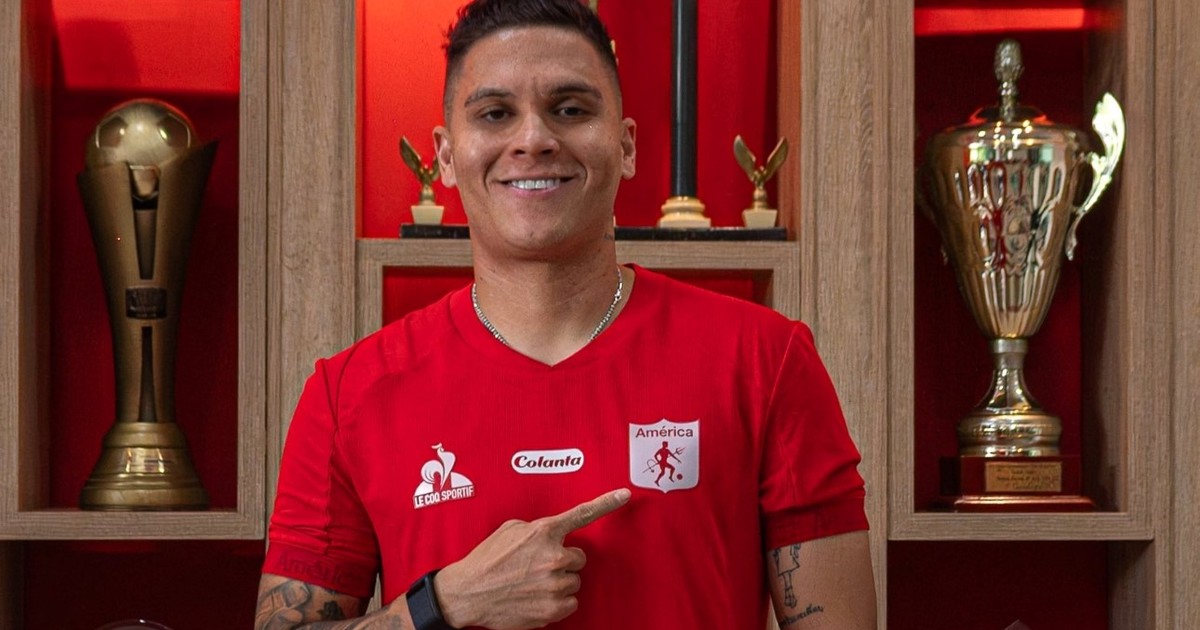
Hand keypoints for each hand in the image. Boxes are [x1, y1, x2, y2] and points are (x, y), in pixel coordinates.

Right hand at [433, 488, 630, 629]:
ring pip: (574, 582)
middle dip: (564, 562)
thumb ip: (537, 529)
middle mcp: (553, 556)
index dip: (607, 503)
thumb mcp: (510, 530)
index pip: (582, 514)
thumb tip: (551, 535)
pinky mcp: (553, 608)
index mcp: (543, 532)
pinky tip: (536, 597)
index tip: (625, 494)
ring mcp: (555, 584)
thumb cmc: (486, 560)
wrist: (467, 593)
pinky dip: (557, 602)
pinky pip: (571, 603)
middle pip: (579, 558)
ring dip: (559, 582)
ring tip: (532, 583)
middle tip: (540, 566)